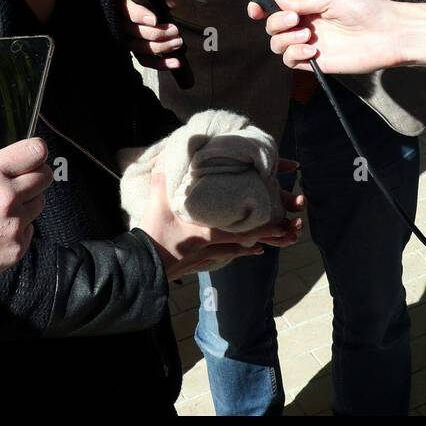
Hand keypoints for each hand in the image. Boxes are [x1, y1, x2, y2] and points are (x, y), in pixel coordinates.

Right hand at [0, 138, 53, 311]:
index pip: (34, 151)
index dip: (35, 151)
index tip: (31, 155)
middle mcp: (6, 196)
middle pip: (44, 176)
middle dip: (35, 175)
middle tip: (20, 181)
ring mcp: (14, 224)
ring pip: (39, 203)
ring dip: (28, 202)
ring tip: (3, 209)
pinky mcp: (17, 249)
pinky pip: (30, 229)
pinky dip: (20, 227)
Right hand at [120, 0, 185, 71]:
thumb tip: (171, 3)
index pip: (125, 9)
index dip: (139, 15)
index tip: (155, 19)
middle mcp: (118, 18)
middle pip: (131, 32)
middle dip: (155, 34)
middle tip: (175, 31)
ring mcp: (125, 35)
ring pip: (137, 48)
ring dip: (160, 48)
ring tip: (178, 42)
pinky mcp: (134, 47)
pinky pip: (144, 60)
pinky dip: (160, 64)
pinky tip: (176, 63)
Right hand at [135, 168, 304, 279]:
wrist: (142, 264)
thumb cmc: (152, 233)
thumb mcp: (157, 204)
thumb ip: (163, 182)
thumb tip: (167, 161)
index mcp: (205, 231)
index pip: (240, 230)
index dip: (262, 228)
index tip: (281, 225)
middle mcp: (210, 245)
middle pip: (243, 242)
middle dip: (263, 238)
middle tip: (283, 235)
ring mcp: (204, 257)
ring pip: (233, 252)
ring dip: (250, 247)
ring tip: (266, 245)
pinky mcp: (196, 264)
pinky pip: (220, 259)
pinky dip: (235, 254)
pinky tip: (246, 252)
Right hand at [249, 0, 403, 72]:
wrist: (387, 33)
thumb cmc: (365, 9)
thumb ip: (301, 0)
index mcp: (309, 8)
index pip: (277, 9)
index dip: (262, 9)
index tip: (255, 8)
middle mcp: (306, 26)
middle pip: (272, 27)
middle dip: (276, 23)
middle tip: (295, 20)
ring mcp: (310, 45)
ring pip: (278, 46)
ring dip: (285, 39)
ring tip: (307, 36)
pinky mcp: (317, 63)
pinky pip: (291, 61)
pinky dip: (294, 54)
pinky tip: (311, 50)